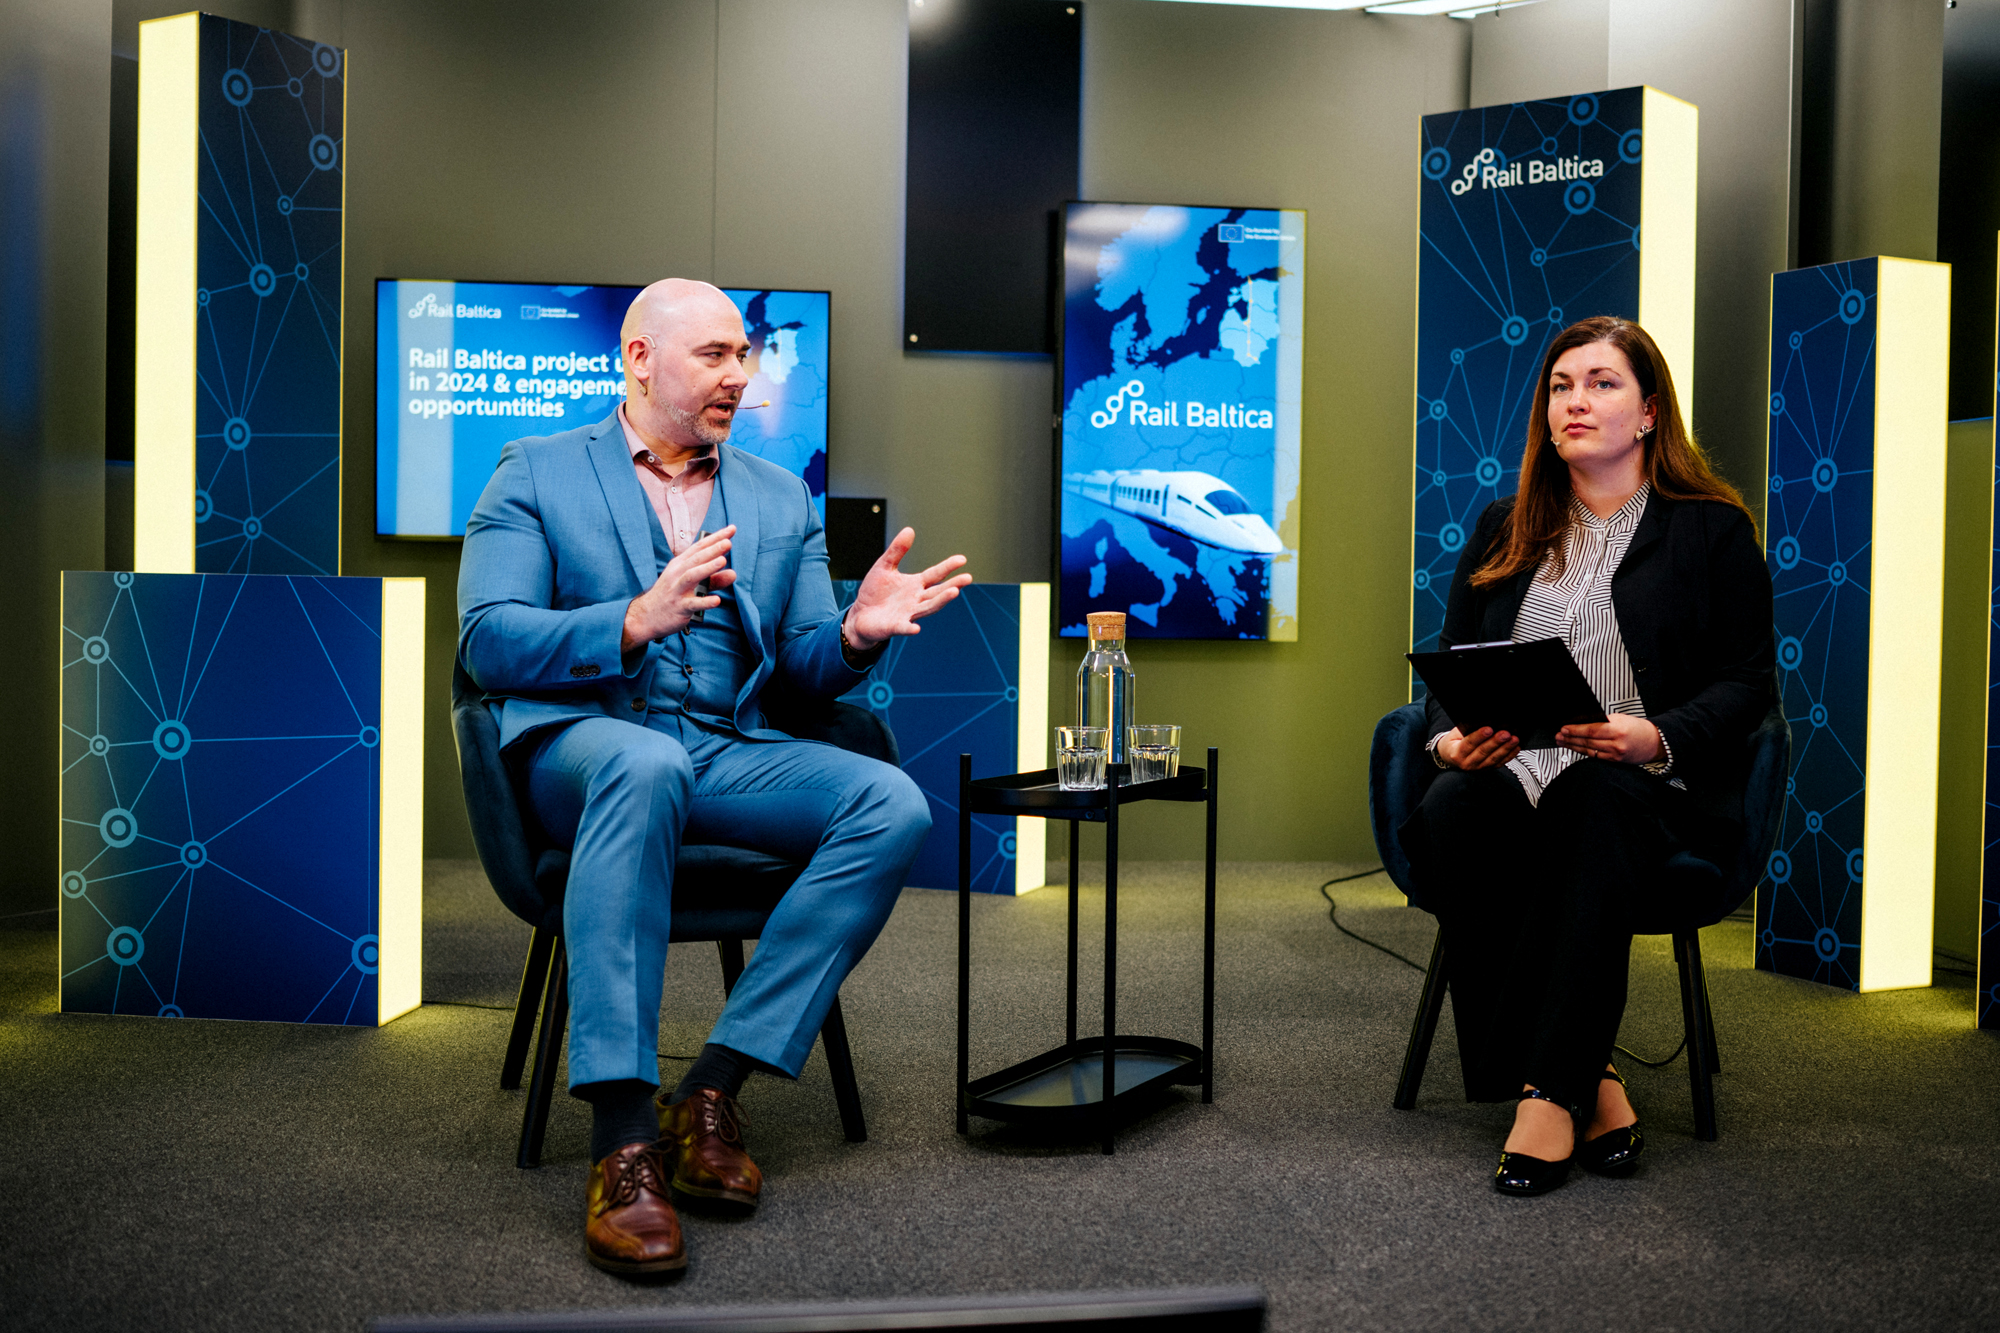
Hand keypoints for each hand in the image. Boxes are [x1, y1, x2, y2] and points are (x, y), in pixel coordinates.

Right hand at [621, 526, 737, 650]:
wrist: (647, 616)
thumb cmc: (672, 595)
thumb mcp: (692, 584)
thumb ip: (714, 580)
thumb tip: (733, 574)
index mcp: (680, 564)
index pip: (699, 547)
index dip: (715, 538)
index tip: (731, 529)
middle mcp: (677, 574)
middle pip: (696, 559)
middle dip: (712, 549)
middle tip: (728, 542)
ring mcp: (677, 590)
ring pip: (692, 576)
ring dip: (707, 568)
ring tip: (723, 561)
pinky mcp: (679, 607)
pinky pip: (692, 603)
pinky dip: (705, 602)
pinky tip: (717, 600)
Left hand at [843, 527, 970, 650]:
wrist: (860, 615)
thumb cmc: (875, 591)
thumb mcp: (884, 566)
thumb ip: (897, 550)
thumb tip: (909, 529)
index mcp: (916, 585)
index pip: (935, 574)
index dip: (948, 567)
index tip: (962, 559)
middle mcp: (916, 599)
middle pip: (937, 592)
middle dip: (952, 586)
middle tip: (967, 578)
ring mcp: (908, 614)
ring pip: (928, 607)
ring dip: (940, 601)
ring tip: (954, 592)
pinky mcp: (895, 626)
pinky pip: (904, 627)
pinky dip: (909, 628)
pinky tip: (916, 628)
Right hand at [1437, 726, 1518, 770]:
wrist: (1451, 756)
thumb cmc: (1455, 741)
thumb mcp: (1456, 734)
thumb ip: (1467, 729)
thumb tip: (1483, 721)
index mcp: (1456, 753)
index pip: (1468, 744)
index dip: (1479, 736)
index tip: (1489, 728)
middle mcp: (1466, 763)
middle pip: (1483, 752)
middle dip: (1496, 742)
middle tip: (1505, 733)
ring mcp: (1477, 768)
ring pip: (1493, 759)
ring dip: (1505, 749)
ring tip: (1514, 739)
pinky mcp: (1486, 769)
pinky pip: (1499, 763)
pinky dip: (1509, 755)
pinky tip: (1515, 747)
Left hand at [1556, 714, 1661, 763]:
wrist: (1654, 742)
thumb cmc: (1638, 728)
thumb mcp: (1621, 719)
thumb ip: (1603, 721)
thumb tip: (1583, 722)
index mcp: (1618, 730)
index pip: (1591, 730)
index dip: (1575, 730)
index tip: (1564, 728)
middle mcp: (1616, 743)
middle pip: (1587, 741)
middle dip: (1570, 738)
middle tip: (1559, 736)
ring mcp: (1615, 754)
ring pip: (1589, 750)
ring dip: (1573, 746)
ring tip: (1562, 742)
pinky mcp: (1615, 761)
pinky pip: (1595, 756)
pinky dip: (1584, 752)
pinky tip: (1575, 748)